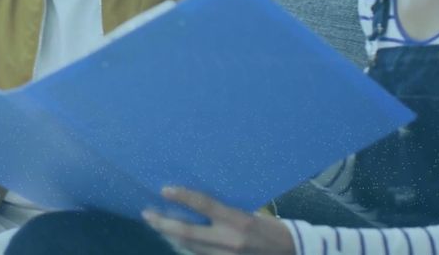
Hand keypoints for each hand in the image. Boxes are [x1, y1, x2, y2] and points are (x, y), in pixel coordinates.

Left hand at [143, 187, 293, 254]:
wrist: (291, 253)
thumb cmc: (270, 228)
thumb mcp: (250, 213)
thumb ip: (225, 211)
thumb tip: (198, 202)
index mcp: (238, 220)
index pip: (205, 206)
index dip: (183, 197)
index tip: (164, 189)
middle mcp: (229, 240)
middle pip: (187, 234)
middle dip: (164, 224)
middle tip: (147, 214)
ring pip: (189, 247)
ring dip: (170, 236)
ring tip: (156, 223)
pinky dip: (185, 248)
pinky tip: (174, 239)